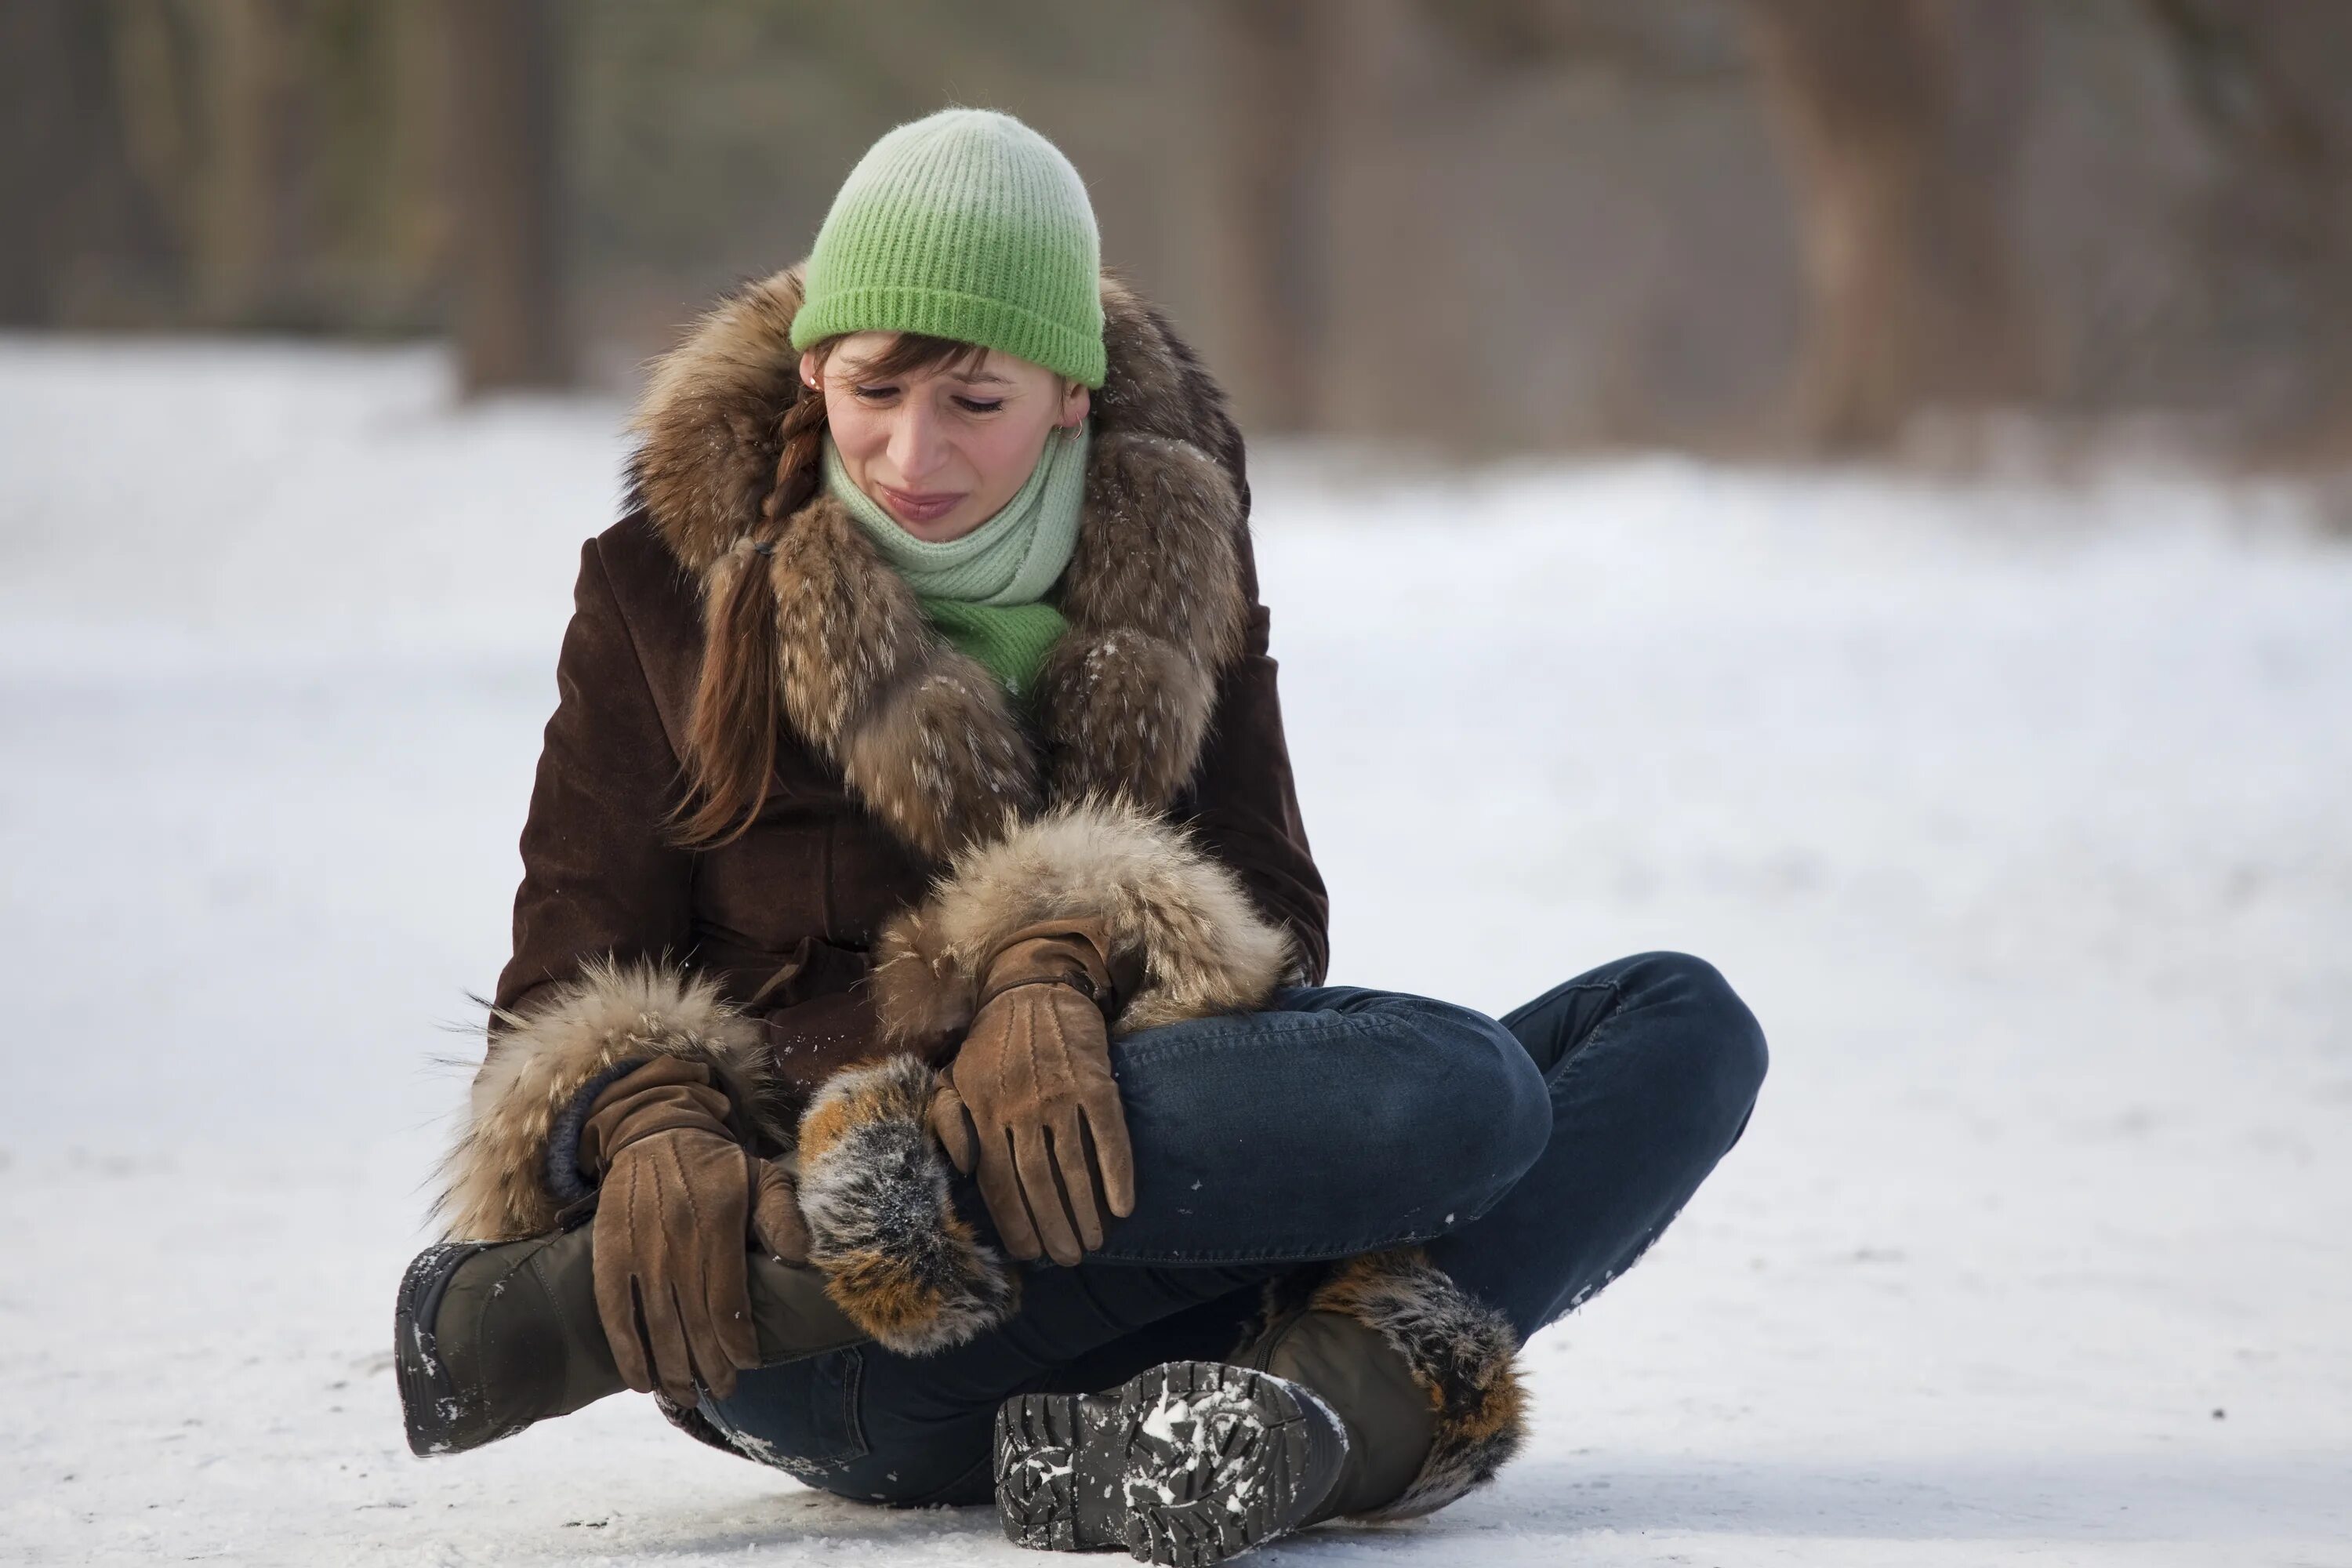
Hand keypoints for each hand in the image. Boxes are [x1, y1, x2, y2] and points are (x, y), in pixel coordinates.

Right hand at [579, 1056, 807, 1402]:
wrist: (656, 1133)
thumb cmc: (718, 1167)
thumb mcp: (763, 1177)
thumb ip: (783, 1215)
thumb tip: (801, 1257)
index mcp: (719, 1222)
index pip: (727, 1300)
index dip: (737, 1341)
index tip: (747, 1364)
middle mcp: (677, 1239)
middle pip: (693, 1321)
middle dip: (708, 1366)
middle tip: (722, 1390)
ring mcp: (639, 1249)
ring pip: (656, 1324)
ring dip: (670, 1369)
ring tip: (685, 1396)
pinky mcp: (609, 1253)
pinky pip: (615, 1311)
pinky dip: (626, 1351)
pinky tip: (640, 1381)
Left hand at [928, 919, 1135, 1265]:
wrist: (1033, 988)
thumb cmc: (990, 1042)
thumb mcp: (953, 1078)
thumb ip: (948, 1123)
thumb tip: (964, 1171)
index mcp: (983, 1111)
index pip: (998, 1182)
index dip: (1015, 1223)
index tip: (1030, 1254)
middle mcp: (1019, 1106)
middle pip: (1037, 1181)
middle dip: (1053, 1227)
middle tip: (1068, 1257)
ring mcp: (1059, 1094)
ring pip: (1073, 1165)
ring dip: (1085, 1210)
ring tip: (1094, 1242)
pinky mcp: (1094, 1081)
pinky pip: (1108, 1135)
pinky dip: (1116, 1172)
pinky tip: (1123, 1205)